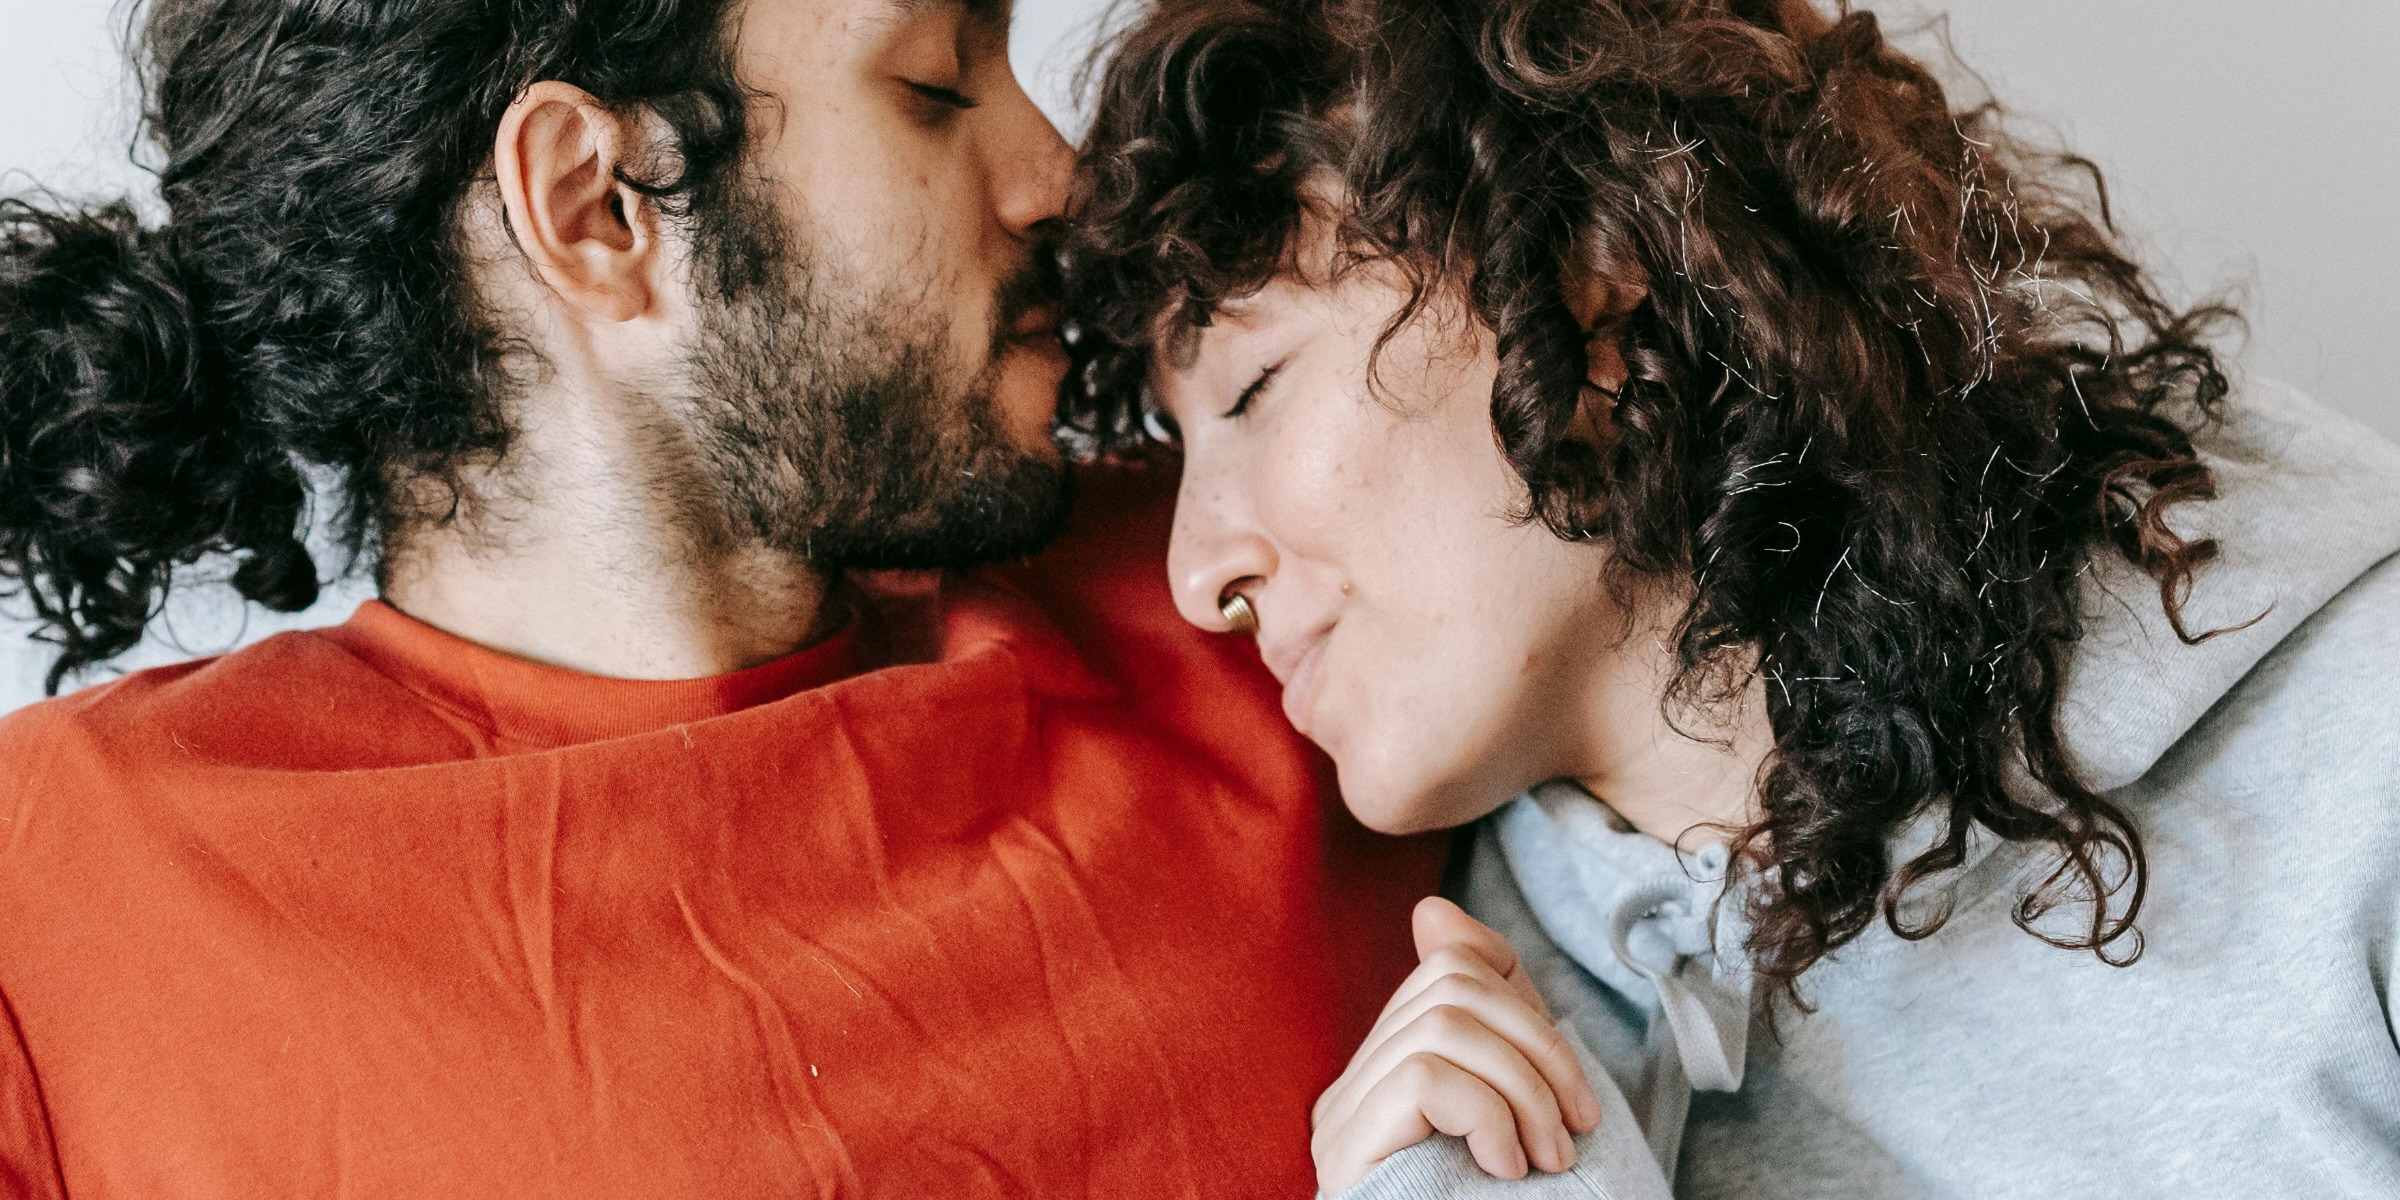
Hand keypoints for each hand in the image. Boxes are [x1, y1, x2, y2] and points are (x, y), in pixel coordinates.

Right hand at [1311, 897, 1604, 1194]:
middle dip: (1540, 1047)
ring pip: (1445, 1024)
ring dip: (1524, 1088)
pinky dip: (1488, 1114)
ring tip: (1549, 1160)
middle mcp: (1349, 1089)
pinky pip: (1427, 1074)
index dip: (1524, 1003)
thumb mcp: (1512, 1109)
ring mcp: (1341, 1119)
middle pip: (1450, 985)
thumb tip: (1431, 910)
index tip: (1572, 1095)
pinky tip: (1506, 1171)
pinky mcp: (1348, 1148)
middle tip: (1577, 1131)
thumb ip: (1490, 1021)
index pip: (1446, 970)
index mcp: (1386, 1074)